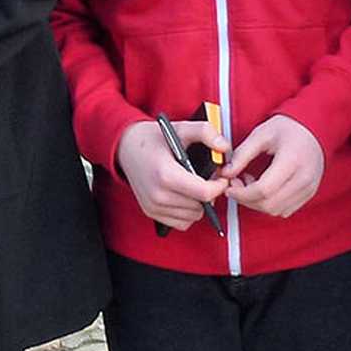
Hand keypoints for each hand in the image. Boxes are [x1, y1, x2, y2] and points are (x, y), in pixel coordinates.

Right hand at [113, 120, 230, 231]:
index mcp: (166, 175)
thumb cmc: (152, 139)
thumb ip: (205, 132)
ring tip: (195, 185)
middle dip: (210, 192)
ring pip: (193, 216)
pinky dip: (189, 212)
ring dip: (200, 203)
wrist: (125, 147)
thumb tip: (224, 147)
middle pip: (201, 206)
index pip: (205, 193)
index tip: (221, 176)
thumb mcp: (180, 128)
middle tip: (208, 177)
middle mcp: (158, 195)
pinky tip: (186, 195)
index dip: (219, 186)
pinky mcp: (152, 213)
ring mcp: (154, 207)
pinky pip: (182, 223)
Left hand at [225, 114, 324, 217]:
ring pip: (276, 210)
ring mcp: (308, 188)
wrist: (313, 128)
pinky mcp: (308, 194)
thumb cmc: (289, 128)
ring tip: (250, 183)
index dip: (242, 193)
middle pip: (269, 204)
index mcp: (292, 161)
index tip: (230, 187)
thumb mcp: (261, 134)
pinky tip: (263, 188)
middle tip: (237, 185)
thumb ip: (242, 154)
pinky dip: (270, 204)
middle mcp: (303, 178)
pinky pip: (285, 209)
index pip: (263, 190)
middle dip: (246, 199)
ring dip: (257, 203)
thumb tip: (226, 173)